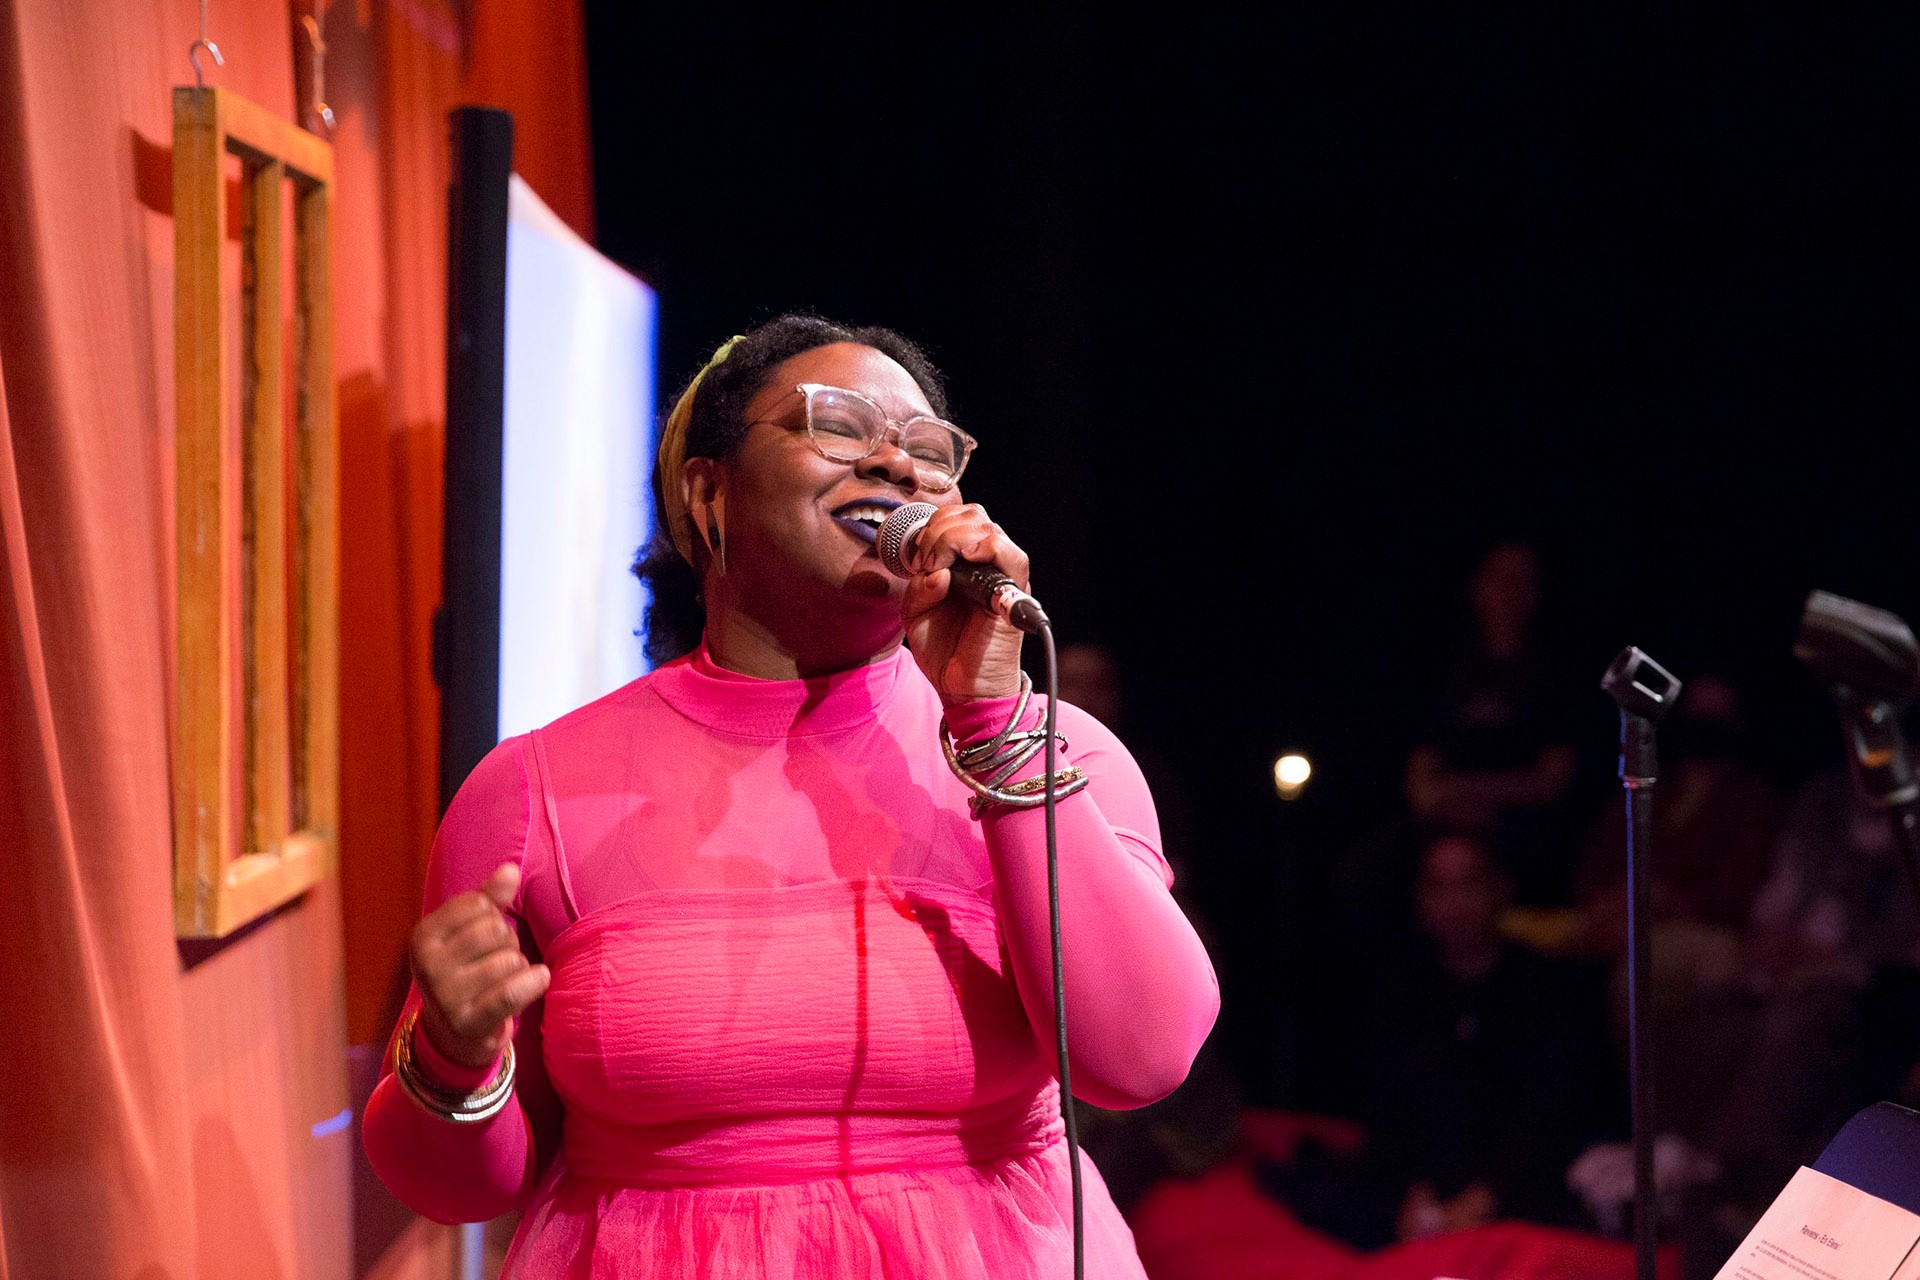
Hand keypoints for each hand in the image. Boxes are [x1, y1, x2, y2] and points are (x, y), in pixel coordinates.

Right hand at [408, 863, 549, 1069]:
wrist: (454, 1034)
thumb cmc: (466, 971)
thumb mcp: (468, 931)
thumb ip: (488, 898)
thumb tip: (510, 870)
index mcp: (423, 936)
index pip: (479, 903)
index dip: (493, 914)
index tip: (483, 936)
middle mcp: (427, 965)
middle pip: (496, 930)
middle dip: (507, 942)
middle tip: (495, 961)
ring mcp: (445, 996)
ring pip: (510, 960)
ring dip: (518, 967)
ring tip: (503, 980)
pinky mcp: (468, 1022)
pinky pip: (512, 991)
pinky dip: (534, 982)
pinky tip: (540, 978)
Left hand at [899, 502, 1028, 701]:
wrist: (963, 688)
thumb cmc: (944, 651)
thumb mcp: (916, 612)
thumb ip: (919, 585)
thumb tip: (937, 570)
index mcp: (965, 564)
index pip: (956, 519)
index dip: (932, 528)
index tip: (917, 558)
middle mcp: (987, 564)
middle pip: (972, 515)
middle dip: (939, 530)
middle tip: (925, 562)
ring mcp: (1002, 576)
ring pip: (988, 528)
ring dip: (953, 539)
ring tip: (938, 568)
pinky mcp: (1014, 594)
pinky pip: (1012, 556)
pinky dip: (985, 548)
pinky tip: (963, 562)